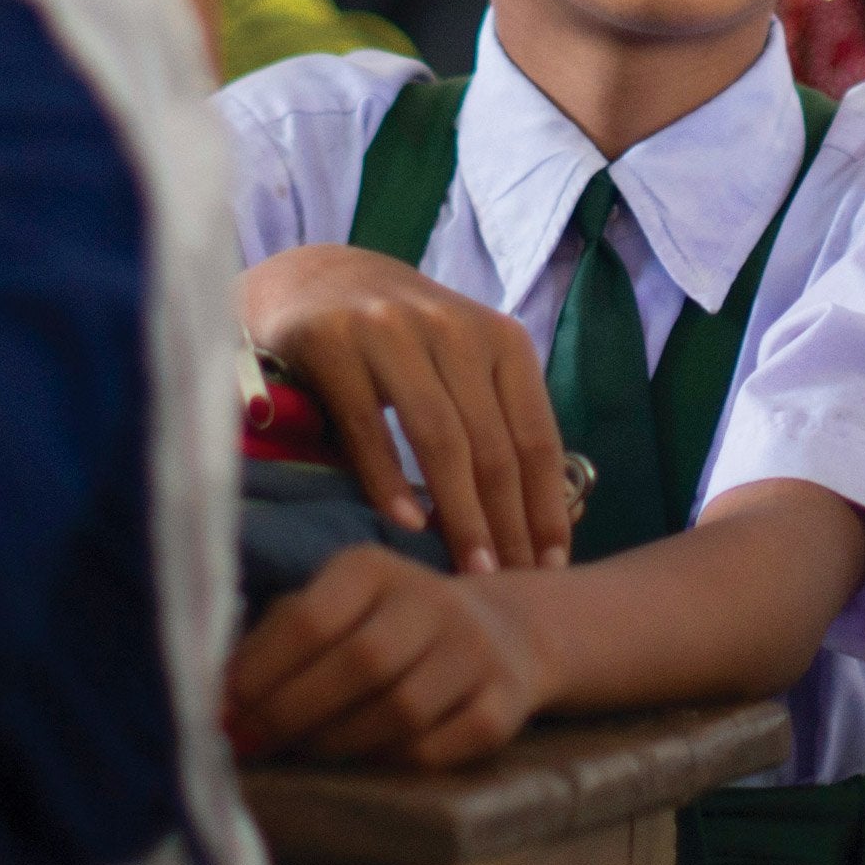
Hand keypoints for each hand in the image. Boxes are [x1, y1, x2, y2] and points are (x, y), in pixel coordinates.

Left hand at [225, 547, 544, 767]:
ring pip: (400, 712)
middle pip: (359, 664)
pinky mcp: (505, 702)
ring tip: (305, 752)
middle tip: (252, 746)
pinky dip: (393, 763)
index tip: (222, 715)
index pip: (311, 618)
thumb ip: (277, 639)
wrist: (504, 632)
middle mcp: (431, 599)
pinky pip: (439, 748)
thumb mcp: (335, 608)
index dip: (260, 674)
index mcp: (375, 567)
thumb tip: (218, 697)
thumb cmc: (386, 626)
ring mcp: (476, 651)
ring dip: (339, 744)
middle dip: (293, 714)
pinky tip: (366, 760)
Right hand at [243, 244, 575, 573]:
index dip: (546, 506)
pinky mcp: (332, 342)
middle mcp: (452, 327)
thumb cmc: (401, 343)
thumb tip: (540, 523)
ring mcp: (391, 330)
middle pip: (492, 443)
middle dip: (506, 524)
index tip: (551, 567)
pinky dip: (388, 480)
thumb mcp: (461, 365)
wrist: (313, 281)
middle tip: (510, 583)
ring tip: (470, 571)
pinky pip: (367, 425)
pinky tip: (405, 525)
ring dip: (459, 513)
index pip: (536, 435)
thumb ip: (495, 424)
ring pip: (439, 436)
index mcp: (500, 337)